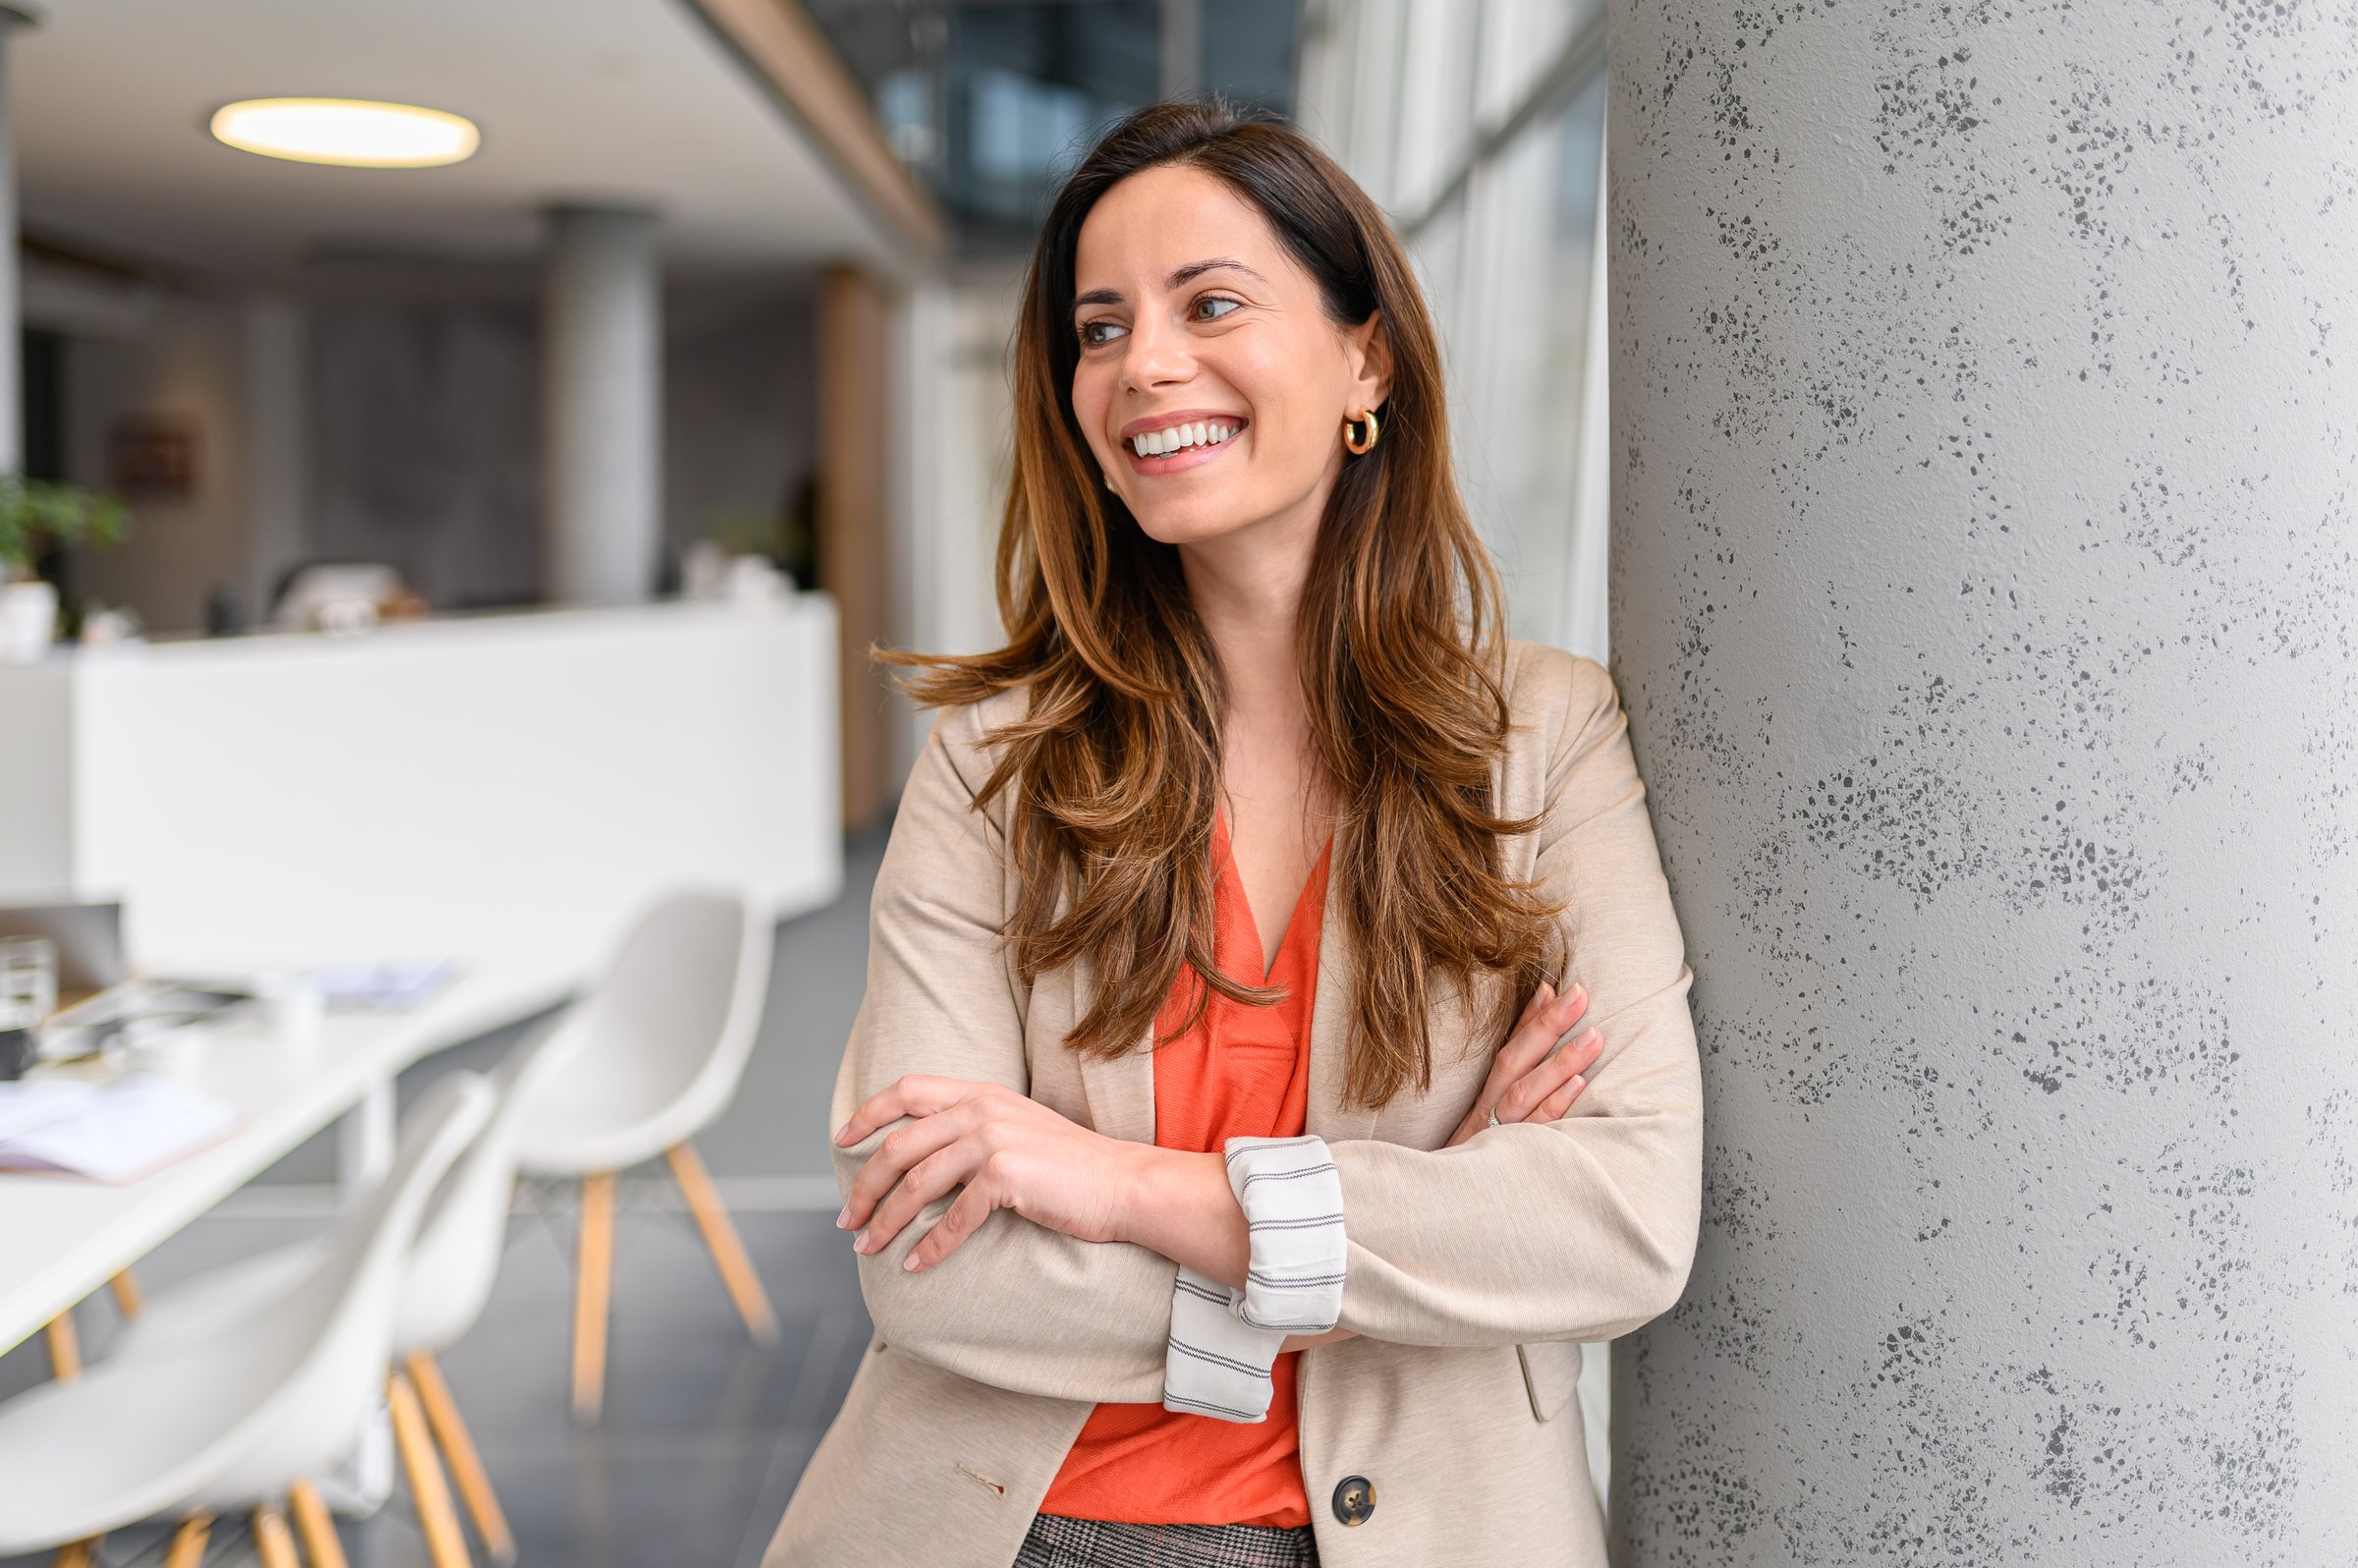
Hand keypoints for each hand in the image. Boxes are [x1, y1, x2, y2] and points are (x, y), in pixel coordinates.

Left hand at [833, 1075, 1144, 1273]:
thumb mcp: (1016, 1130)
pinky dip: (930, 1246)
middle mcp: (982, 1107)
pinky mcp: (1007, 1174)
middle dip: (865, 1187)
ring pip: (917, 1183)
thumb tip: (920, 1164)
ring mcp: (994, 1138)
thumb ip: (971, 1132)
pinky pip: (953, 1218)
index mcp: (981, 1092)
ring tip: (869, 1249)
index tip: (842, 1141)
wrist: (1124, 1183)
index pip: (907, 1089)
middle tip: (848, 1220)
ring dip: (886, 1222)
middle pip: (900, 1145)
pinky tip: (916, 1265)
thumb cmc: (1070, 1167)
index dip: (868, 1114)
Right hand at [1446, 980, 1602, 1146]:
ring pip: (1526, 1092)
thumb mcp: (1488, 1113)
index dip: (1532, 1017)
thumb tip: (1539, 1014)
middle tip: (1581, 995)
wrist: (1445, 1204)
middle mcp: (1488, 1110)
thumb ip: (1514, 1067)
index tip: (1559, 987)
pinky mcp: (1512, 1159)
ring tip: (1593, 1036)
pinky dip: (1555, 1105)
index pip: (1508, 1047)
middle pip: (1515, 1060)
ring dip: (1560, 1062)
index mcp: (1484, 1095)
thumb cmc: (1476, 1155)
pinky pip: (1535, 1130)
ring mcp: (1499, 1135)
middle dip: (1549, 1025)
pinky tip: (1578, 1086)